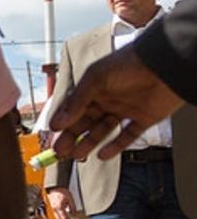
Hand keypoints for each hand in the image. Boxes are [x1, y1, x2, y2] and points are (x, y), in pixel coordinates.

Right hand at [46, 188, 76, 218]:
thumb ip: (72, 206)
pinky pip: (54, 217)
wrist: (53, 187)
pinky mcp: (50, 209)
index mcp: (59, 207)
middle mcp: (54, 209)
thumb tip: (73, 213)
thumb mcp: (70, 198)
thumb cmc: (60, 191)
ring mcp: (51, 210)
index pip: (65, 218)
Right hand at [50, 46, 183, 160]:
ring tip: (77, 155)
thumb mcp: (95, 79)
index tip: (53, 134)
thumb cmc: (129, 63)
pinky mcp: (143, 118)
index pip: (73, 108)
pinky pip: (127, 136)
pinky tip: (102, 155)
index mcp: (94, 87)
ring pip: (103, 131)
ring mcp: (125, 109)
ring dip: (89, 143)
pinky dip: (115, 147)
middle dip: (72, 137)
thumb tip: (56, 123)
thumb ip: (76, 102)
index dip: (62, 121)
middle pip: (85, 122)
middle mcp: (109, 99)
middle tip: (60, 150)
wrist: (164, 65)